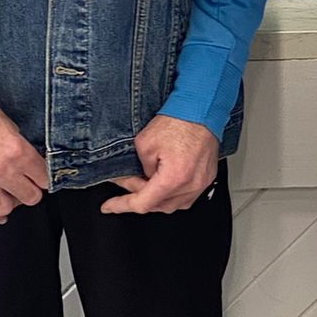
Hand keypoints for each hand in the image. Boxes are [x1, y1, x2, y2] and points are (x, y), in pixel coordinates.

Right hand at [0, 94, 49, 224]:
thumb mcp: (11, 126)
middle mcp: (1, 169)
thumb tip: (28, 164)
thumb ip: (21, 149)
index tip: (39, 178)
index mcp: (18, 152)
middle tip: (26, 187)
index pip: (43, 179)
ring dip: (10, 204)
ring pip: (4, 209)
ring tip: (9, 197)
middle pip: (29, 197)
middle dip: (30, 192)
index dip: (43, 179)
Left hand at [101, 116, 219, 215]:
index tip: (109, 206)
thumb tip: (141, 179)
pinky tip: (163, 185)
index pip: (142, 203)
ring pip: (173, 205)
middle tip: (126, 181)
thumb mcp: (144, 145)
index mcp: (173, 179)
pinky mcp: (206, 178)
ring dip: (156, 199)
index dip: (122, 206)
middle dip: (138, 196)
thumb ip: (140, 170)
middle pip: (157, 206)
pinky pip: (187, 197)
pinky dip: (172, 195)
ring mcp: (201, 184)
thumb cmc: (178, 122)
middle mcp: (190, 185)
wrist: (200, 110)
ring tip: (144, 184)